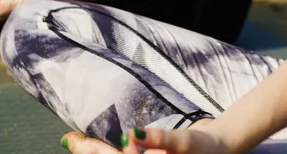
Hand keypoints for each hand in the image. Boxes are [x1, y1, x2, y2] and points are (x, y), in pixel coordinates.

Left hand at [62, 127, 230, 153]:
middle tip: (68, 139)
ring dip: (95, 152)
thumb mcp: (182, 143)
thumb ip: (158, 140)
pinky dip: (107, 152)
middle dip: (88, 151)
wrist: (218, 149)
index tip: (72, 140)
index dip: (92, 151)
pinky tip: (100, 146)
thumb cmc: (201, 148)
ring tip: (76, 142)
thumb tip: (131, 135)